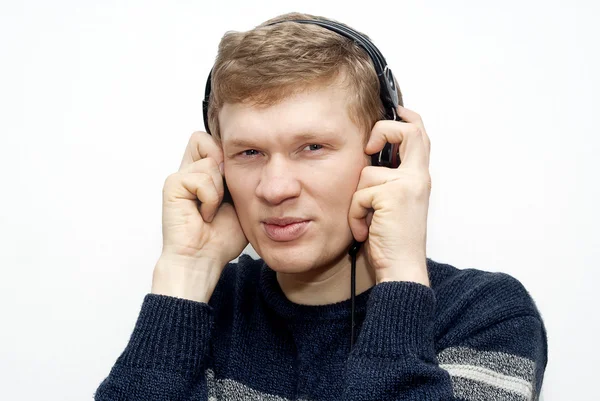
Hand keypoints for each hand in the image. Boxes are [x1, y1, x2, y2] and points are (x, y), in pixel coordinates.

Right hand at [152, 131, 247, 301]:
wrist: (203, 260)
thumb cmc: (221, 237)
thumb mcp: (241, 200)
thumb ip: (239, 176)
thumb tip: (237, 156)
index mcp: (203, 174)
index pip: (212, 141)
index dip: (227, 154)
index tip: (234, 182)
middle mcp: (189, 172)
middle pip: (203, 139)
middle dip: (222, 163)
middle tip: (224, 193)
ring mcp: (179, 178)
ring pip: (210, 161)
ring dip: (219, 189)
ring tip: (213, 210)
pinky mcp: (173, 186)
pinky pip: (203, 178)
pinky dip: (211, 199)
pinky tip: (204, 216)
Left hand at [348, 106, 430, 285]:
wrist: (401, 269)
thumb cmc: (393, 241)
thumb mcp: (392, 206)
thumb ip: (387, 182)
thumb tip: (367, 162)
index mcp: (418, 179)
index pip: (419, 136)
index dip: (407, 119)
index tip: (395, 111)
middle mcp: (417, 178)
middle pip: (409, 131)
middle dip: (384, 130)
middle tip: (367, 147)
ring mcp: (407, 185)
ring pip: (366, 173)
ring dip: (358, 201)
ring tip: (367, 221)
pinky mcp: (392, 195)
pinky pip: (359, 194)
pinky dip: (355, 214)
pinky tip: (366, 230)